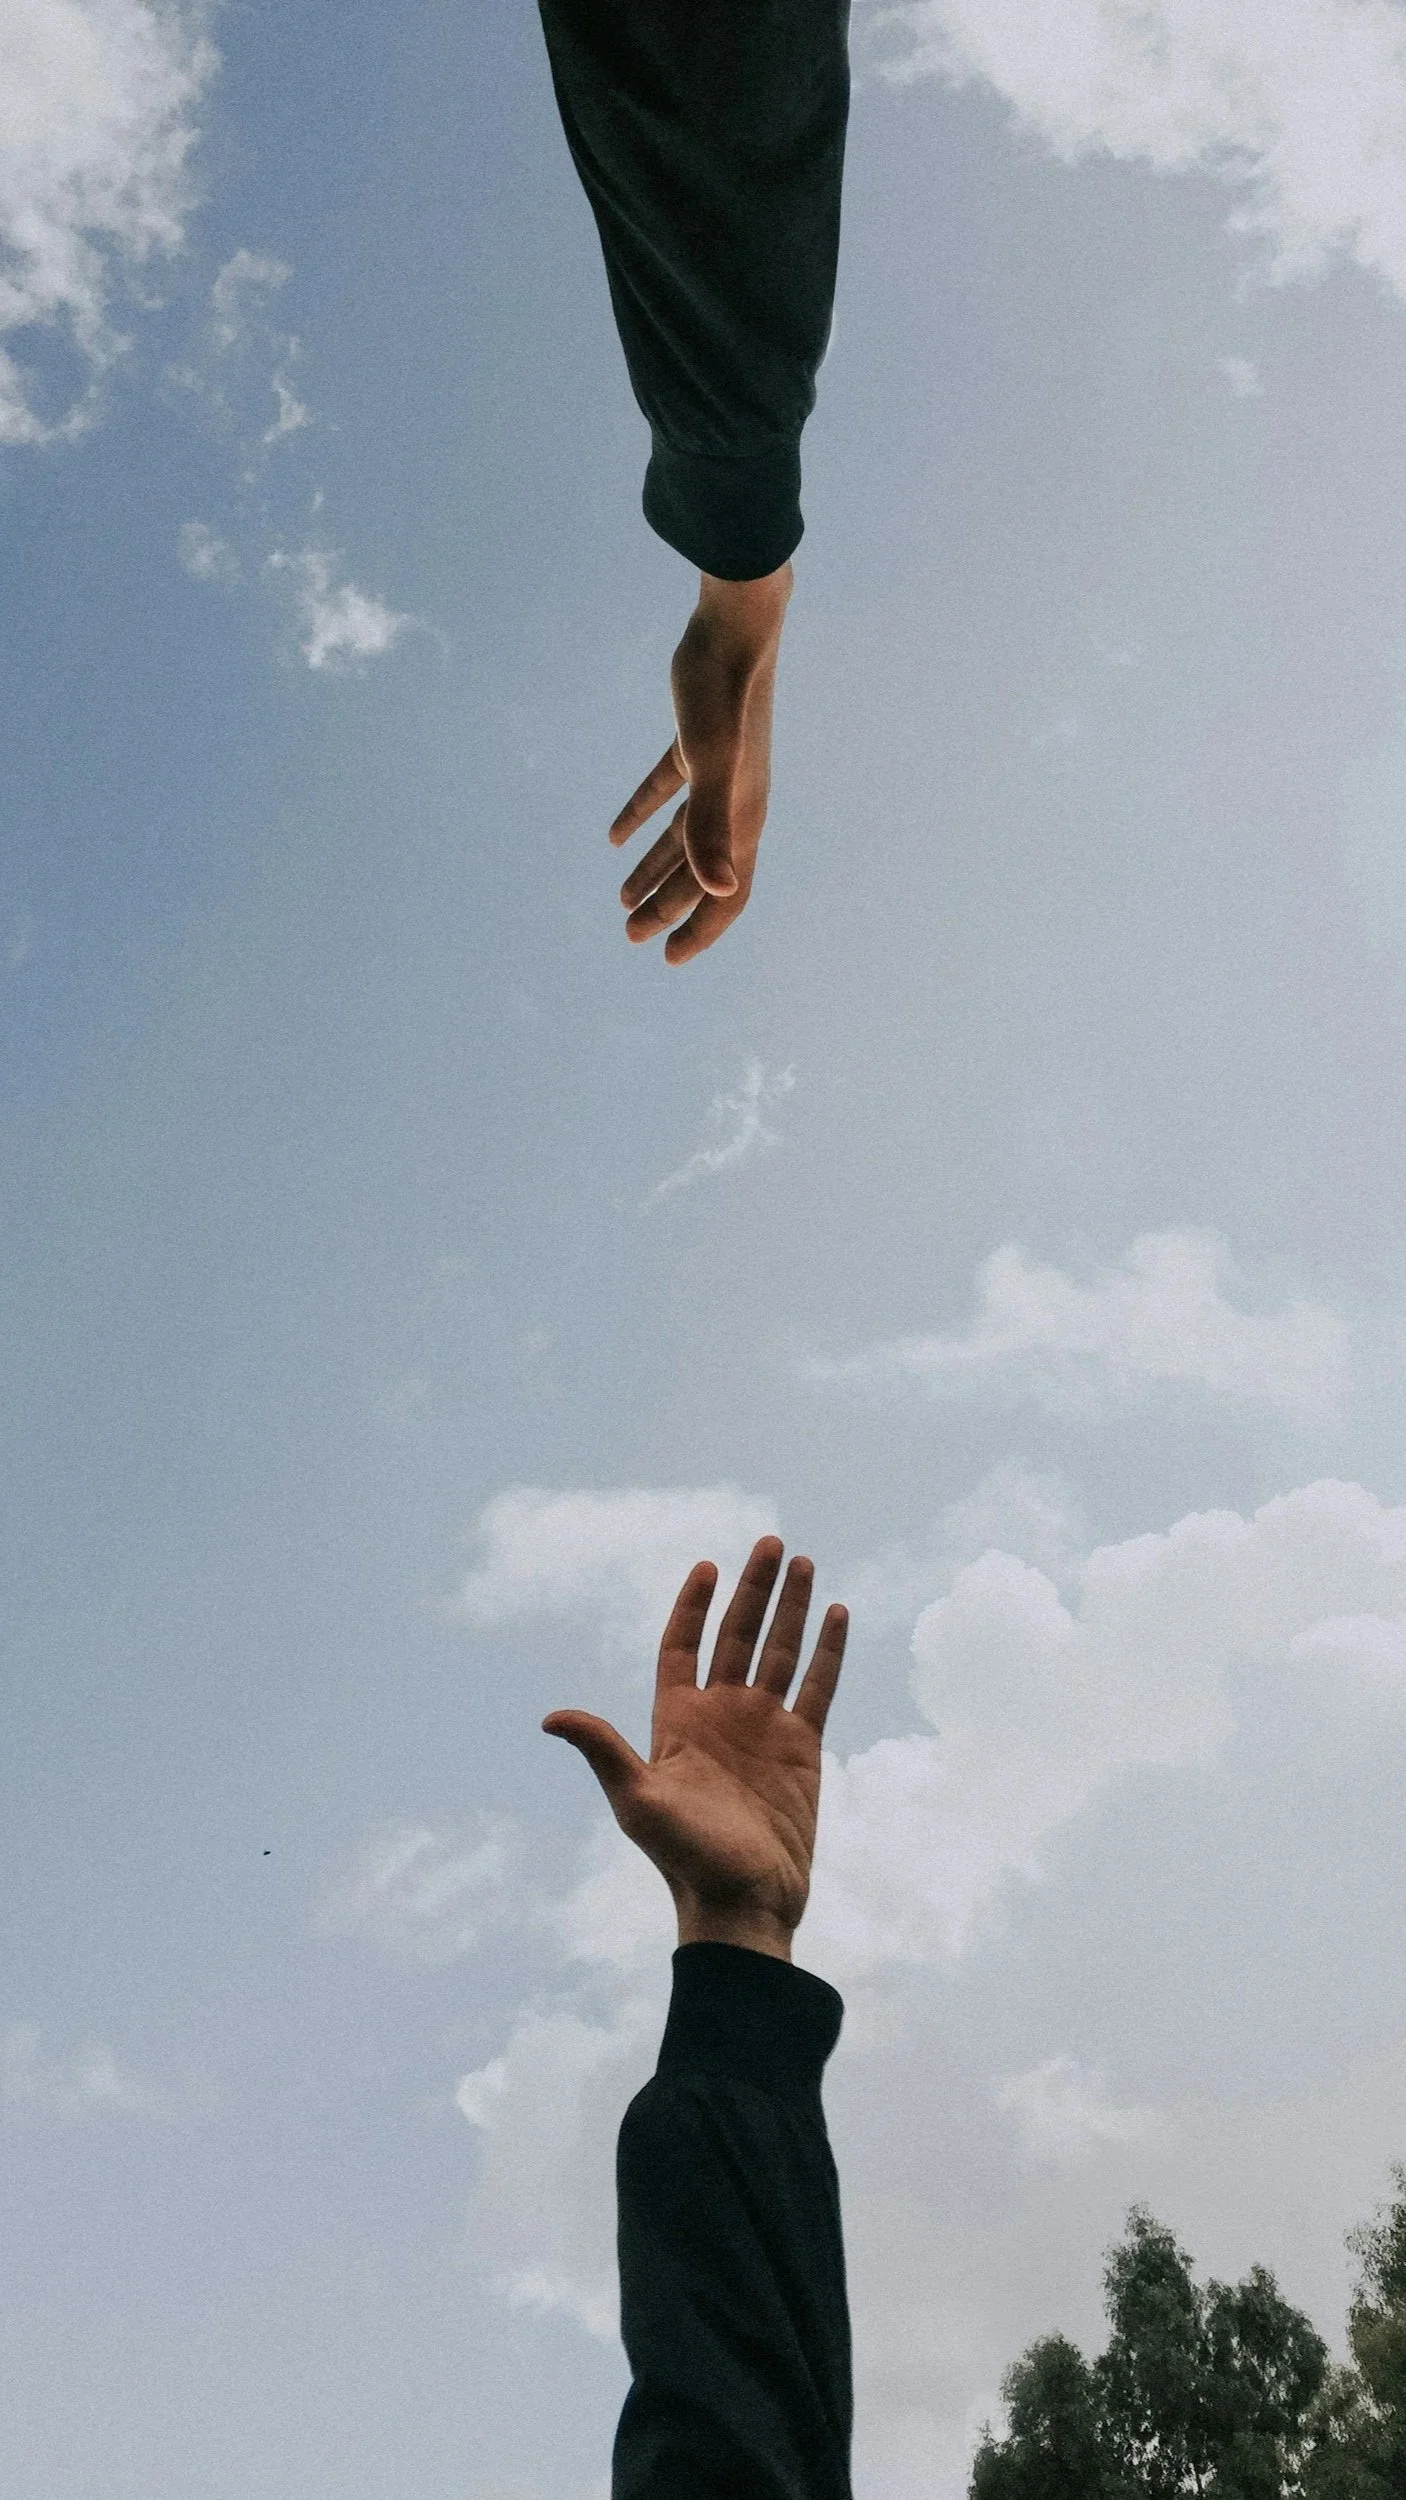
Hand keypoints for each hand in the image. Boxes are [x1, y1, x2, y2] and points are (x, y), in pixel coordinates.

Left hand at [543, 1537, 847, 1959]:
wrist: (742, 1905)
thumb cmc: (684, 1858)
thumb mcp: (637, 1801)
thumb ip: (603, 1750)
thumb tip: (550, 1718)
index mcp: (677, 1720)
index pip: (682, 1645)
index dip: (693, 1604)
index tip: (707, 1565)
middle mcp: (720, 1715)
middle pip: (737, 1635)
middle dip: (754, 1588)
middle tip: (771, 1542)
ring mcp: (763, 1729)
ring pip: (780, 1652)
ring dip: (793, 1608)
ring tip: (806, 1561)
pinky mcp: (802, 1749)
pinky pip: (818, 1688)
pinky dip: (828, 1651)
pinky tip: (838, 1613)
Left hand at [610, 564, 792, 965]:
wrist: (735, 626)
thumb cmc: (723, 691)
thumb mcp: (709, 762)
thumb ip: (712, 827)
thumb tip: (721, 890)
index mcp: (743, 817)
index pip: (728, 894)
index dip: (700, 930)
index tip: (667, 958)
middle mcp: (736, 802)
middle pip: (699, 872)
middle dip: (666, 907)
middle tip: (628, 933)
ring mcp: (718, 772)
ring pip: (683, 837)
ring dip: (653, 869)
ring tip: (620, 898)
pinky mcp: (696, 742)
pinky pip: (667, 793)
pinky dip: (641, 816)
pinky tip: (613, 836)